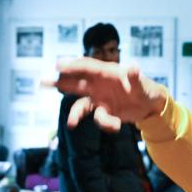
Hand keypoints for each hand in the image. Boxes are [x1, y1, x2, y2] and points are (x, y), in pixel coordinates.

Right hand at [49, 58, 166, 130]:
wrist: (150, 105)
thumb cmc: (146, 89)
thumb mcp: (142, 84)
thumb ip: (135, 77)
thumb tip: (133, 67)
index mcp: (106, 72)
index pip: (86, 67)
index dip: (72, 66)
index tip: (58, 66)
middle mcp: (99, 85)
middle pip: (75, 82)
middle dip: (59, 82)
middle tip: (41, 82)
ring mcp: (99, 98)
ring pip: (81, 104)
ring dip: (74, 114)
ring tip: (71, 124)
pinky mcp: (104, 111)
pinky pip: (98, 118)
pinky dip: (105, 124)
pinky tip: (116, 125)